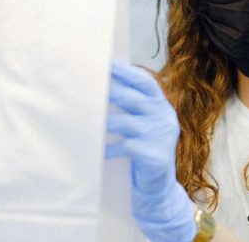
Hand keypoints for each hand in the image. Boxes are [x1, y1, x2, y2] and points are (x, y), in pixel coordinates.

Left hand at [106, 61, 195, 241]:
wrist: (159, 185)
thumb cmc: (144, 148)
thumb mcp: (144, 123)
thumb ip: (132, 104)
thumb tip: (104, 83)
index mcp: (162, 105)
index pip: (145, 82)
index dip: (125, 72)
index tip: (106, 63)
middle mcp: (164, 117)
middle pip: (134, 98)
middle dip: (110, 91)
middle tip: (88, 84)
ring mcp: (160, 136)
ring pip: (126, 123)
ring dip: (103, 121)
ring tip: (84, 118)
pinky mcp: (153, 155)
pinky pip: (124, 147)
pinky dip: (107, 148)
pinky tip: (96, 150)